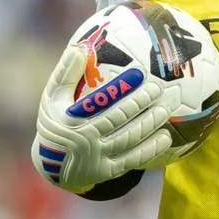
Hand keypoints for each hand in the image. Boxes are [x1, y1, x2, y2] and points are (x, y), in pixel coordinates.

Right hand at [31, 44, 172, 192]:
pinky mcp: (108, 171)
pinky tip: (165, 137)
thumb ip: (66, 73)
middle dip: (141, 103)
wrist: (52, 166)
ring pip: (129, 139)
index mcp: (72, 120)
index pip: (101, 102)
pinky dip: (150, 149)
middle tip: (159, 88)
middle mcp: (86, 140)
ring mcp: (98, 158)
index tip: (140, 73)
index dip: (121, 88)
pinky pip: (133, 159)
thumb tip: (81, 47)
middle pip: (119, 119)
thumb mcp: (52, 98)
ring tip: (165, 109)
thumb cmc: (56, 122)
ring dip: (149, 124)